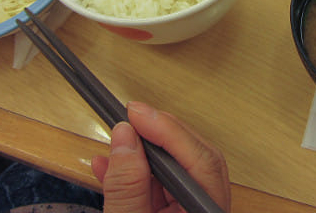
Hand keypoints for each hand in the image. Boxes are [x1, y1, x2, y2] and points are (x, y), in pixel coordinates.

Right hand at [91, 101, 230, 212]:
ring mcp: (193, 210)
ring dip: (144, 152)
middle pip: (194, 156)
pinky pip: (162, 187)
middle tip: (130, 118)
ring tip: (116, 140)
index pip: (200, 159)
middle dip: (159, 134)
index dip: (167, 130)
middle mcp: (206, 208)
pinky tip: (109, 167)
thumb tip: (125, 137)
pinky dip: (137, 175)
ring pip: (177, 169)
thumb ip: (127, 187)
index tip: (136, 113)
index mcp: (204, 211)